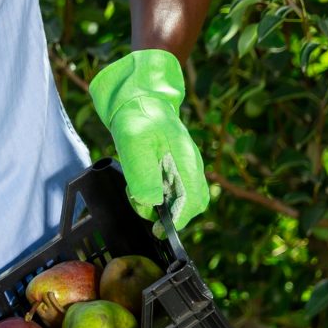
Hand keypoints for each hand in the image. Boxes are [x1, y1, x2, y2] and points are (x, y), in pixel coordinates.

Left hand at [88, 48, 209, 228]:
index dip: (178, 220)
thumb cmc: (137, 117)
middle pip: (192, 205)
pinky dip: (156, 195)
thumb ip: (142, 174)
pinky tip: (139, 184)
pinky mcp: (175, 168)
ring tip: (136, 189)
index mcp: (186, 159)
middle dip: (169, 214)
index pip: (194, 201)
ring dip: (160, 204)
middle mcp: (190, 166)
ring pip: (182, 200)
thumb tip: (151, 204)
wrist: (139, 99)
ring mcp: (184, 167)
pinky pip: (172, 191)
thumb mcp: (133, 144)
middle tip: (141, 204)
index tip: (159, 227)